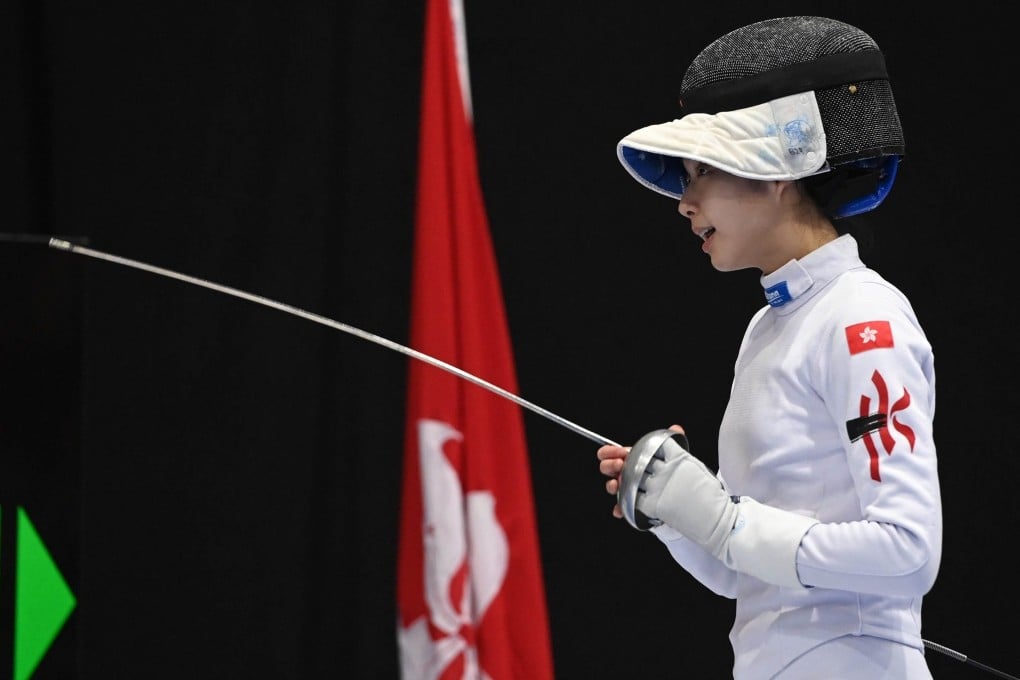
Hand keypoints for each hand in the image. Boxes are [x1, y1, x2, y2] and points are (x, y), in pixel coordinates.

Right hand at [597, 425, 686, 520]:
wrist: (678, 494)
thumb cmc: (669, 471)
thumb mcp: (671, 453)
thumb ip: (670, 440)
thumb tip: (676, 429)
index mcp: (630, 459)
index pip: (610, 452)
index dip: (610, 451)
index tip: (620, 452)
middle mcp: (625, 473)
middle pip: (606, 468)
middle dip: (609, 465)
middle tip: (620, 464)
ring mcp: (627, 488)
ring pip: (611, 486)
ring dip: (611, 485)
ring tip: (617, 484)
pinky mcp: (632, 505)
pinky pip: (621, 508)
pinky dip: (619, 508)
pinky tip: (621, 509)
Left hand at [633, 427, 736, 556]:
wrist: (716, 520)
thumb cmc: (711, 495)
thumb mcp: (698, 465)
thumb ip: (680, 450)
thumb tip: (675, 427)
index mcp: (679, 458)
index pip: (657, 445)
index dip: (652, 448)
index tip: (653, 454)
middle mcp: (666, 470)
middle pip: (642, 460)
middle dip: (641, 463)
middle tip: (643, 470)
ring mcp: (658, 487)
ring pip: (635, 477)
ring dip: (634, 479)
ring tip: (641, 484)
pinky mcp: (653, 504)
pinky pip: (634, 497)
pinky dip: (634, 497)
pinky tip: (640, 498)